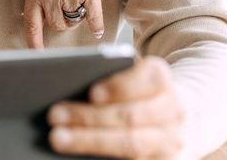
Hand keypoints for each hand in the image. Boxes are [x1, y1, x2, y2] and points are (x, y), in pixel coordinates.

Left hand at [23, 0, 114, 47]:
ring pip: (74, 20)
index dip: (33, 41)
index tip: (36, 53)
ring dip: (78, 18)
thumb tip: (35, 10)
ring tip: (81, 5)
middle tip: (70, 12)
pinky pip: (92, 17)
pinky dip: (95, 26)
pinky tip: (97, 30)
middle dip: (63, 22)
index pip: (30, 22)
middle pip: (56, 24)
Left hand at [47, 57, 184, 158]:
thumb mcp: (123, 75)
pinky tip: (76, 154)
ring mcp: (169, 139)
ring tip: (58, 137)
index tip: (92, 93)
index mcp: (160, 79)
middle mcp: (172, 109)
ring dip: (90, 141)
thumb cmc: (131, 91)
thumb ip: (101, 74)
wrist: (165, 118)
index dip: (121, 86)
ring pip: (131, 143)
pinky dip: (102, 157)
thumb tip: (62, 80)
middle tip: (54, 115)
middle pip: (132, 115)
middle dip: (90, 117)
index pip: (151, 78)